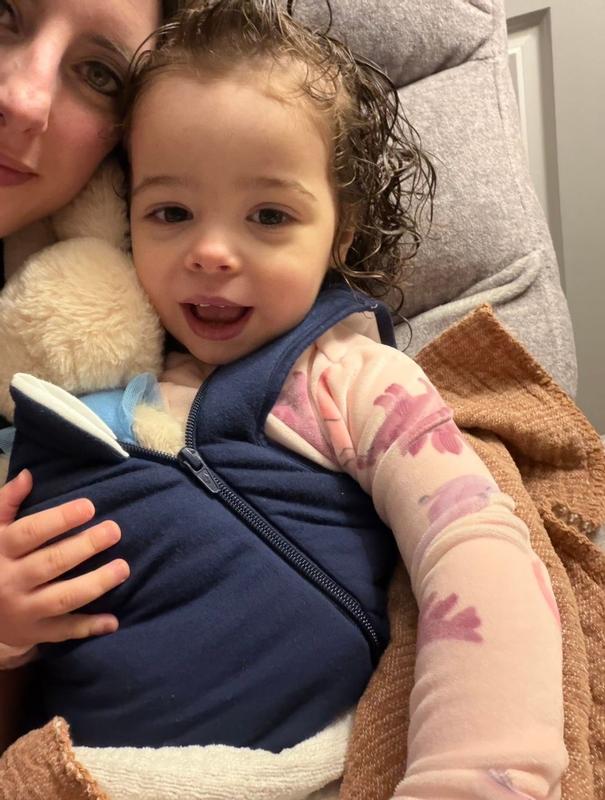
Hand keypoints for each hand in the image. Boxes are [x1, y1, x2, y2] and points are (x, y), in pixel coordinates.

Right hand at [0, 469, 129, 650]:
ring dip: (95, 584)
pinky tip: (113, 621)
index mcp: (0, 551)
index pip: (31, 533)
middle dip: (85, 546)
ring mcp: (23, 610)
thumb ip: (6, 503)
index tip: (89, 507)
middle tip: (114, 530)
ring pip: (62, 598)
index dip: (60, 519)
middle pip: (51, 563)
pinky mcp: (34, 633)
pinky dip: (88, 628)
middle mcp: (10, 581)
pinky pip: (63, 632)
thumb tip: (28, 475)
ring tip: (123, 568)